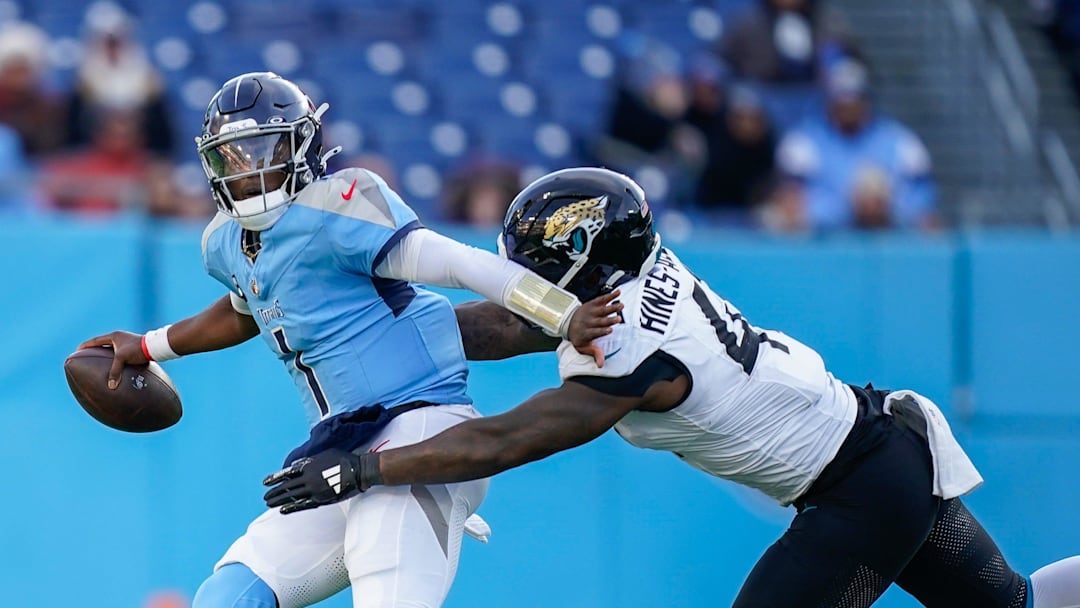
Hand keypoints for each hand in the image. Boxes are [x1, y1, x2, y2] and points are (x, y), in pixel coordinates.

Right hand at [78, 331, 147, 389]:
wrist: (156, 347)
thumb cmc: (138, 349)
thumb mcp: (122, 358)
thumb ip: (114, 372)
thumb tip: (110, 387)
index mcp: (114, 336)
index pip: (95, 341)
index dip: (85, 346)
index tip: (77, 351)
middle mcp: (120, 338)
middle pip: (103, 344)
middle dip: (95, 350)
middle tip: (87, 357)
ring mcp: (128, 342)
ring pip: (113, 350)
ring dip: (107, 356)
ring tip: (100, 364)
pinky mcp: (135, 349)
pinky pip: (122, 355)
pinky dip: (117, 361)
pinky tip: (117, 368)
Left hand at [263, 449, 381, 513]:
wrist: (358, 472)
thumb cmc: (344, 460)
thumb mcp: (325, 454)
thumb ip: (310, 460)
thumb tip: (297, 465)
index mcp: (309, 466)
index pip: (287, 473)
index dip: (275, 478)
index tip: (265, 483)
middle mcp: (309, 479)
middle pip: (287, 487)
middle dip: (274, 492)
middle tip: (265, 497)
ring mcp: (314, 490)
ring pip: (292, 497)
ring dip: (279, 501)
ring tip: (270, 504)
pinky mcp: (321, 499)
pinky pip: (303, 505)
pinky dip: (292, 508)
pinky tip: (283, 510)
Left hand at [566, 290, 622, 367]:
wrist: (568, 321)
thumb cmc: (579, 337)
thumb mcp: (583, 347)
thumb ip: (593, 354)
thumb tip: (600, 365)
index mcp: (585, 333)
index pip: (594, 332)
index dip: (602, 331)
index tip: (610, 330)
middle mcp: (588, 321)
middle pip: (600, 321)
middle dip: (609, 320)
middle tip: (618, 319)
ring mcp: (591, 311)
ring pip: (602, 310)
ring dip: (612, 307)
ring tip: (621, 305)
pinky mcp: (592, 304)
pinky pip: (602, 299)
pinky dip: (610, 296)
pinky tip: (618, 293)